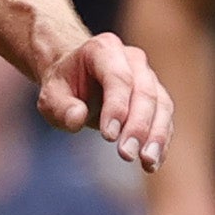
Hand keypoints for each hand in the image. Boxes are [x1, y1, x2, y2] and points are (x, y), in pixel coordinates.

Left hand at [37, 29, 170, 170]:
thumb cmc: (64, 87)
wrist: (78, 79)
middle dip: (137, 126)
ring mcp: (149, 77)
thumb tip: (78, 117)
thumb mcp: (50, 95)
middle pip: (144, 92)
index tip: (108, 136)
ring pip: (161, 105)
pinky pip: (165, 119)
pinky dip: (160, 141)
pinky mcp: (157, 98)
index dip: (116, 106)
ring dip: (156, 136)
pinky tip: (151, 164)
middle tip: (125, 154)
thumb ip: (60, 106)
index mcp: (104, 49)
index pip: (118, 77)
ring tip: (147, 162)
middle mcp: (133, 60)